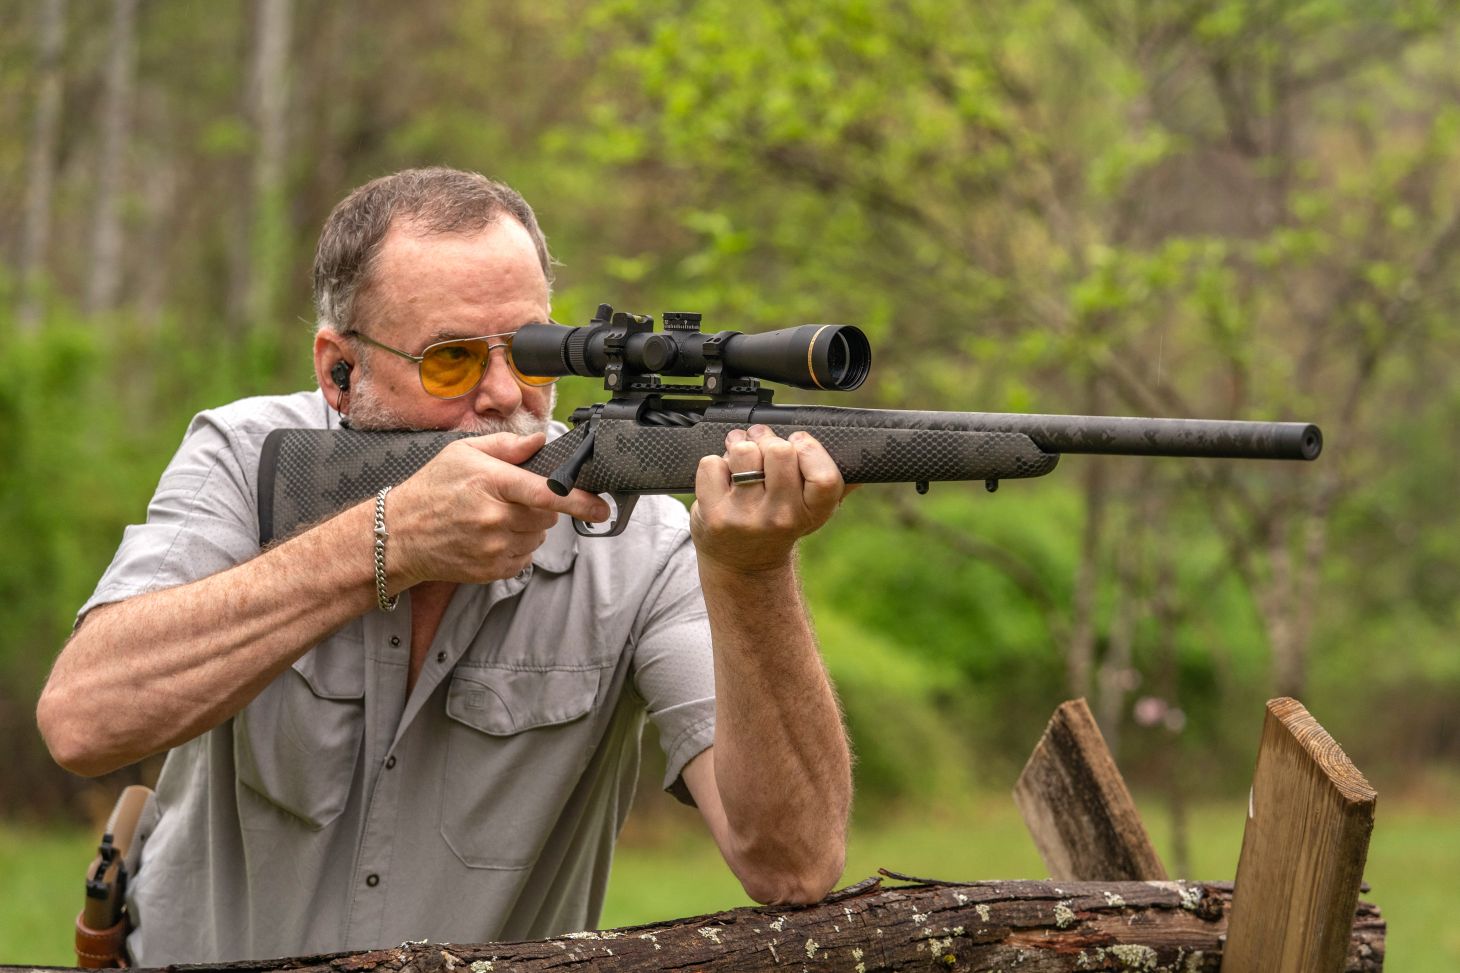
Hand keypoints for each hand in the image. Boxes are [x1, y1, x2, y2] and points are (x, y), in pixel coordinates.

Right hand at [385, 433, 609, 586]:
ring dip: (529, 526)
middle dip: (540, 505)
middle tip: (512, 498)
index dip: (579, 501)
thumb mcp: (463, 453)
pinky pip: (525, 556)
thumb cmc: (432, 489)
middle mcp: (495, 518)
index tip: (601, 507)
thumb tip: (540, 442)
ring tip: (496, 516)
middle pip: (547, 515)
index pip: (547, 493)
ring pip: (539, 536)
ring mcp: (494, 548)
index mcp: (491, 483)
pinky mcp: (493, 570)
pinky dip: (517, 545)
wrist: (400, 535)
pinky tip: (491, 535)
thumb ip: (506, 446)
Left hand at [690, 425, 848, 573]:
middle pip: (780, 451)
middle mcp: (782, 518)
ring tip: (741, 458)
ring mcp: (747, 518)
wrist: (743, 564)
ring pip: (743, 451)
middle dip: (768, 439)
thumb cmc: (780, 524)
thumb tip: (865, 458)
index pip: (825, 475)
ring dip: (739, 446)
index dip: (810, 448)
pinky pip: (711, 464)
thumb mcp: (813, 510)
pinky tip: (722, 479)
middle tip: (763, 445)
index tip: (799, 444)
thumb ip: (838, 484)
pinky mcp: (715, 516)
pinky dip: (714, 465)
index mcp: (814, 512)